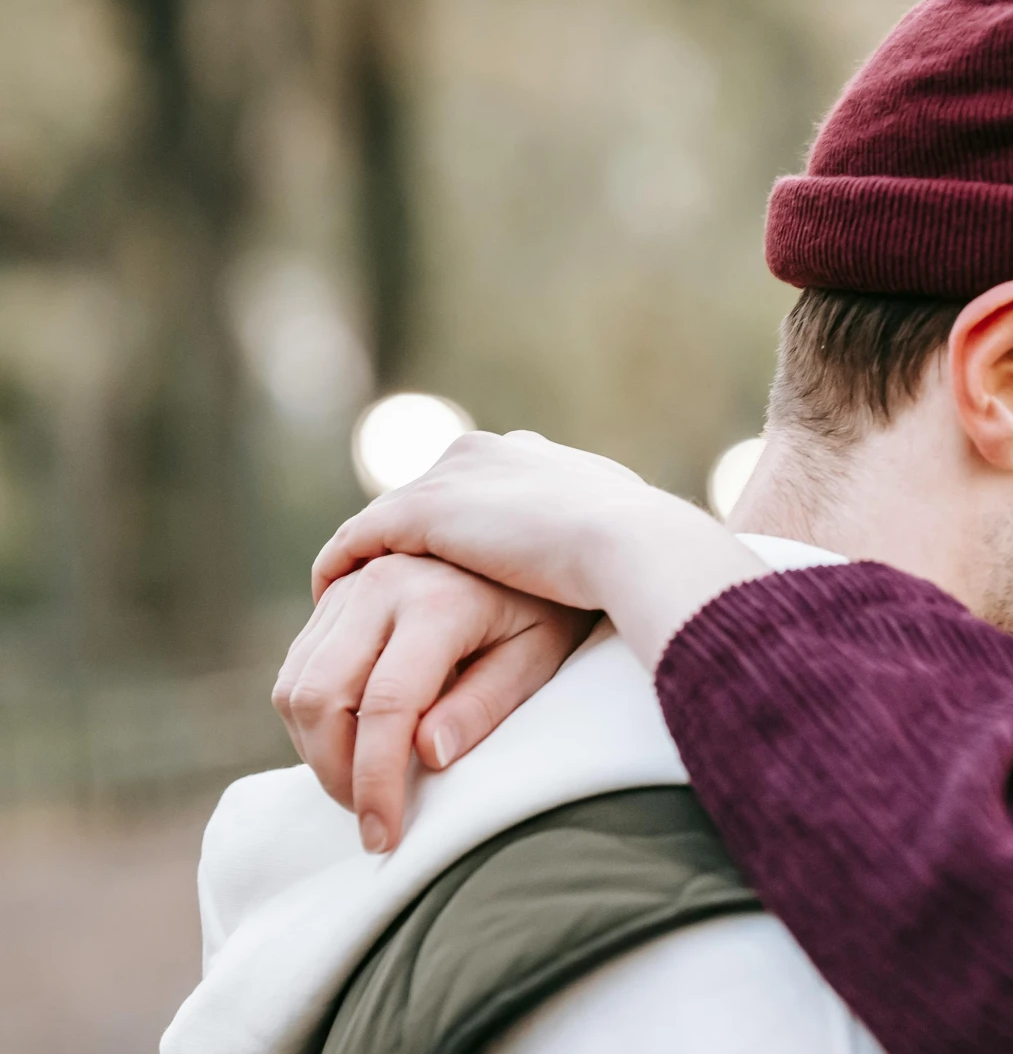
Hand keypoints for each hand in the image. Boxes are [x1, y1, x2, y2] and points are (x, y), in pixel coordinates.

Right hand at [274, 555, 597, 850]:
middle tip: (369, 817)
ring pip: (295, 685)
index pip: (387, 706)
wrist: (534, 538)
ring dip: (315, 750)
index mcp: (438, 603)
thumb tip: (426, 756)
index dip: (377, 780)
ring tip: (363, 787)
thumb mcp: (536, 656)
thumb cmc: (545, 608)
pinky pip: (297, 669)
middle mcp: (382, 585)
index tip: (384, 835)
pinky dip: (310, 719)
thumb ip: (483, 706)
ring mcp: (351, 585)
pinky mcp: (336, 594)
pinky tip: (351, 747)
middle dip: (333, 772)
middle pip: (321, 697)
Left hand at [312, 430, 770, 669]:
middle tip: (384, 589)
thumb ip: (590, 539)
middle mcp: (486, 451)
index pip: (480, 485)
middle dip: (408, 539)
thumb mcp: (614, 540)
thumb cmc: (640, 555)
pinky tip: (330, 601)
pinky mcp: (423, 510)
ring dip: (369, 557)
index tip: (448, 563)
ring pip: (388, 517)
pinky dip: (341, 566)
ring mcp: (450, 476)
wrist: (630, 542)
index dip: (461, 526)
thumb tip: (593, 558)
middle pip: (429, 496)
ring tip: (349, 603)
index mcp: (533, 455)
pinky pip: (358, 540)